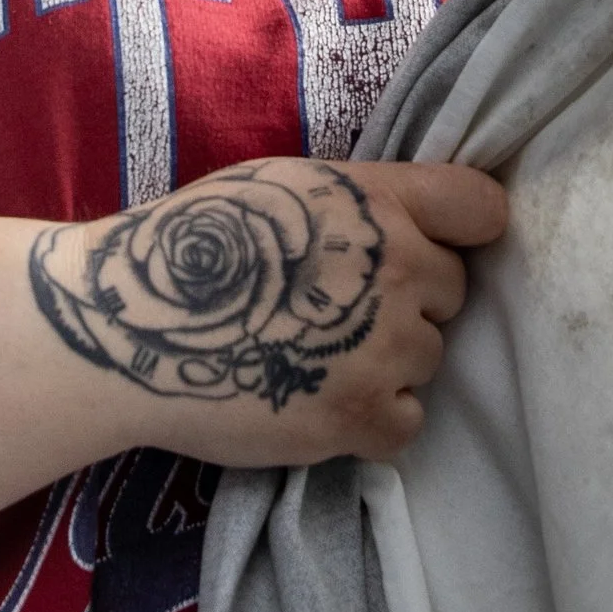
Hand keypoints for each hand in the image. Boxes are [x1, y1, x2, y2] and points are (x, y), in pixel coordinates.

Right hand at [0, 162, 507, 551]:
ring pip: (429, 359)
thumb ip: (362, 203)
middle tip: (337, 312)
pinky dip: (372, 421)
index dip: (462, 231)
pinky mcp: (360, 415)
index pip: (483, 208)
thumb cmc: (197, 247)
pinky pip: (406, 423)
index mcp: (378, 200)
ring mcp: (382, 347)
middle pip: (452, 292)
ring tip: (315, 357)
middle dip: (408, 303)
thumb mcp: (286, 188)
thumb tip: (415, 225)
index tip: (432, 247)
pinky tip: (319, 401)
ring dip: (387, 364)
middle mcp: (395, 268)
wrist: (129, 325)